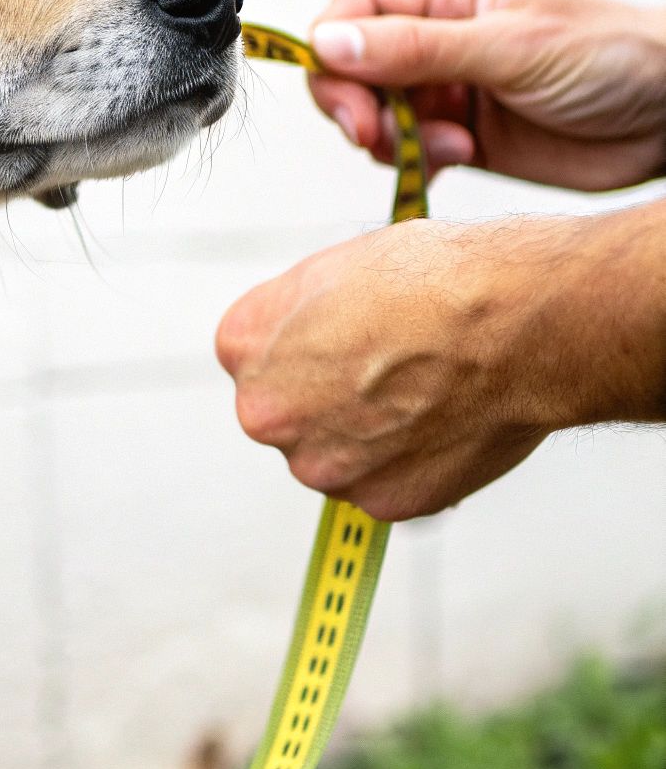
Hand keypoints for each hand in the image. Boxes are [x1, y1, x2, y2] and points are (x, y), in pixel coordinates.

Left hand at [215, 203, 665, 520]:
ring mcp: (325, 466)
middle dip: (329, 395)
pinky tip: (446, 423)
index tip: (342, 335)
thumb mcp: (338, 266)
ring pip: (336, 455)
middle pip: (291, 413)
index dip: (305, 341)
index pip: (254, 356)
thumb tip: (293, 340)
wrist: (525, 324)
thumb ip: (294, 315)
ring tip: (426, 392)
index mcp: (244, 348)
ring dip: (369, 435)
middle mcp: (268, 416)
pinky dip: (412, 463)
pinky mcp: (381, 502)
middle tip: (390, 367)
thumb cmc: (444, 282)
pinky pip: (385, 484)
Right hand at [306, 0, 665, 190]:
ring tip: (450, 144)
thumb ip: (416, 47)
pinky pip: (403, 154)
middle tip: (375, 133)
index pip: (351, 12)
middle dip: (355, 105)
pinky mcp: (457, 137)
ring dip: (393, 139)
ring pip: (371, 117)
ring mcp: (444, 90)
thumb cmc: (612, 56)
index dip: (332, 51)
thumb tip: (331, 44)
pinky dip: (413, 164)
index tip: (346, 93)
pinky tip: (458, 158)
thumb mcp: (509, 45)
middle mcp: (435, 39)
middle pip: (349, 70)